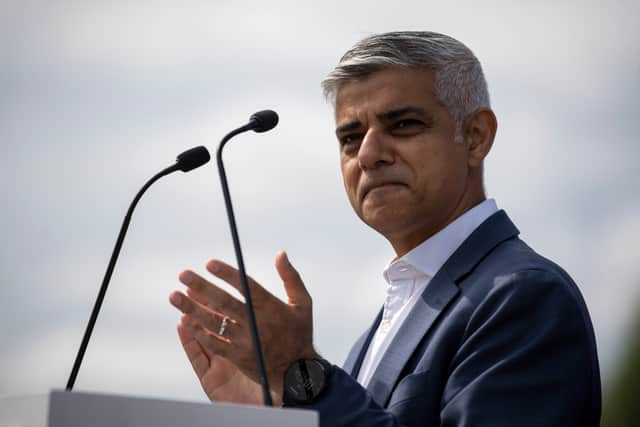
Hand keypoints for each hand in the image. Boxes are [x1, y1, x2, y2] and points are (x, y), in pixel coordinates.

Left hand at [169, 251, 316, 404]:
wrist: (299, 372)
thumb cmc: (299, 333)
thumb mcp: (303, 303)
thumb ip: (291, 277)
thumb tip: (280, 253)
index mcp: (271, 307)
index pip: (246, 286)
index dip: (227, 274)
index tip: (209, 263)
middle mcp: (256, 323)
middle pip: (224, 302)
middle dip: (201, 287)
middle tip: (183, 275)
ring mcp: (245, 341)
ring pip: (214, 322)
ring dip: (192, 308)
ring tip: (175, 296)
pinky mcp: (238, 357)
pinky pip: (214, 343)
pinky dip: (199, 332)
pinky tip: (185, 321)